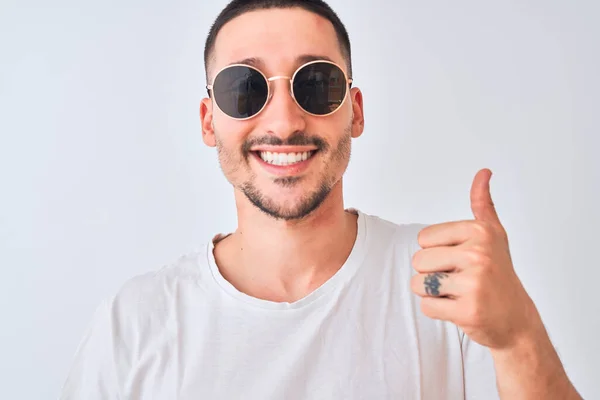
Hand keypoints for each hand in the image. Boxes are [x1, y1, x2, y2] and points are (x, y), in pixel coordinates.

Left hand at [410, 168, 540, 349]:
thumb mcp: (493, 234)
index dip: (436, 252)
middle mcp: (478, 254)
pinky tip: (460, 308)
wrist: (517, 319)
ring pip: (418, 284)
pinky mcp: (468, 311)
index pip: (423, 238)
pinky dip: (438, 311)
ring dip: (432, 293)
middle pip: (418, 261)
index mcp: (479, 232)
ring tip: (458, 293)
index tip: (460, 260)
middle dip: (432, 274)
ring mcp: (474, 284)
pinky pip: (427, 307)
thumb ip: (482, 203)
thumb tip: (483, 172)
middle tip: (459, 280)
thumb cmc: (498, 274)